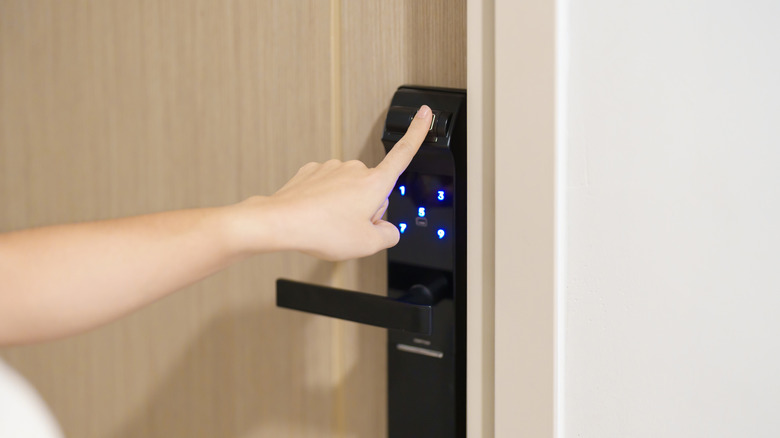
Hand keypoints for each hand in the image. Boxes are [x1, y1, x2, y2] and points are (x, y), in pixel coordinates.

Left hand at [233, 105, 432, 260]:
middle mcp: (354, 170)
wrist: (281, 222)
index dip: (418, 132)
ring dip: (344, 206)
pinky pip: (328, 188)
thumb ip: (389, 236)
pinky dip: (325, 202)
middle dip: (367, 208)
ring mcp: (331, 168)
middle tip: (349, 228)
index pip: (403, 153)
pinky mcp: (312, 172)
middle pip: (373, 189)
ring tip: (328, 224)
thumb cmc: (322, 230)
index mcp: (374, 183)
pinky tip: (316, 215)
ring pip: (349, 190)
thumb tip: (388, 230)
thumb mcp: (368, 244)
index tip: (425, 113)